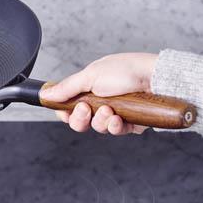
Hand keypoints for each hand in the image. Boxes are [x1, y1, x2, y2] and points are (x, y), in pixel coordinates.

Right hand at [40, 53, 158, 134]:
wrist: (156, 78)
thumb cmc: (127, 70)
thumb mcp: (90, 75)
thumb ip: (67, 88)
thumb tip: (46, 93)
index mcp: (89, 88)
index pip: (69, 106)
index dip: (65, 112)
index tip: (66, 111)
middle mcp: (101, 101)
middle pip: (81, 121)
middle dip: (81, 118)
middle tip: (86, 109)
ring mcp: (116, 113)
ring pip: (98, 128)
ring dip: (100, 120)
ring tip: (109, 109)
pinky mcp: (131, 123)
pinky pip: (116, 132)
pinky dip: (116, 126)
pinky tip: (119, 118)